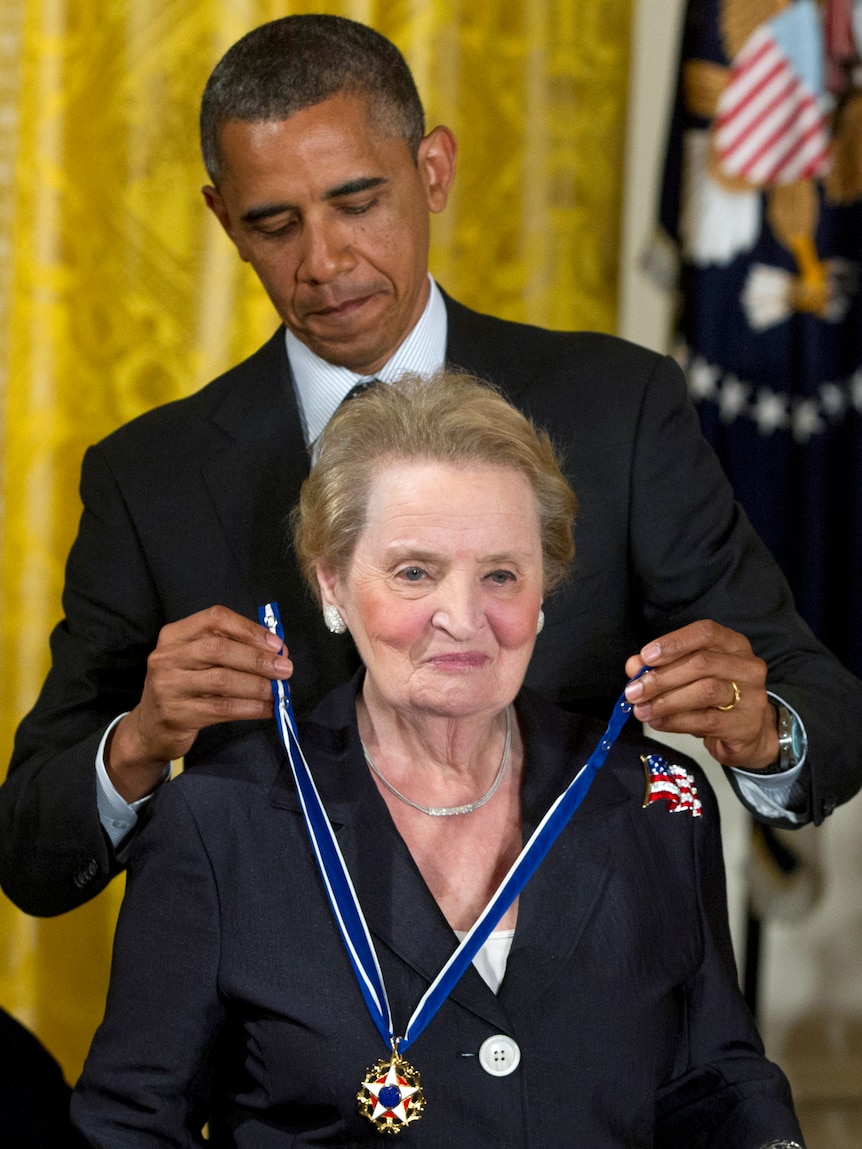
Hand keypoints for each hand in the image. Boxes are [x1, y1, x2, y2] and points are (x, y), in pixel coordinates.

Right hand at [106, 605, 292, 800]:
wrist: (150, 728)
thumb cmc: (183, 687)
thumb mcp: (195, 660)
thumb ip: (229, 649)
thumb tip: (275, 652)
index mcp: (174, 635)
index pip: (215, 619)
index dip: (249, 629)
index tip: (276, 644)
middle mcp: (167, 656)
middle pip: (219, 649)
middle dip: (257, 659)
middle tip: (285, 669)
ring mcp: (168, 686)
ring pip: (221, 680)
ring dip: (257, 685)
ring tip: (278, 691)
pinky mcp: (176, 714)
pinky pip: (221, 708)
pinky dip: (250, 708)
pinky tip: (267, 709)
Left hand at [624, 620, 778, 770]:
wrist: (747, 733)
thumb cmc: (714, 697)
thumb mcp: (688, 676)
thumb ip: (660, 667)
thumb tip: (634, 666)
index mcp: (732, 644)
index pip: (705, 632)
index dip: (674, 642)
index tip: (646, 656)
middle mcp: (747, 665)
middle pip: (701, 663)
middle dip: (661, 678)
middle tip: (634, 692)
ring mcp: (751, 695)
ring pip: (705, 691)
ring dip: (666, 701)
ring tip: (642, 710)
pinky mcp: (745, 724)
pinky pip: (706, 720)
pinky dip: (676, 721)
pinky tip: (657, 722)